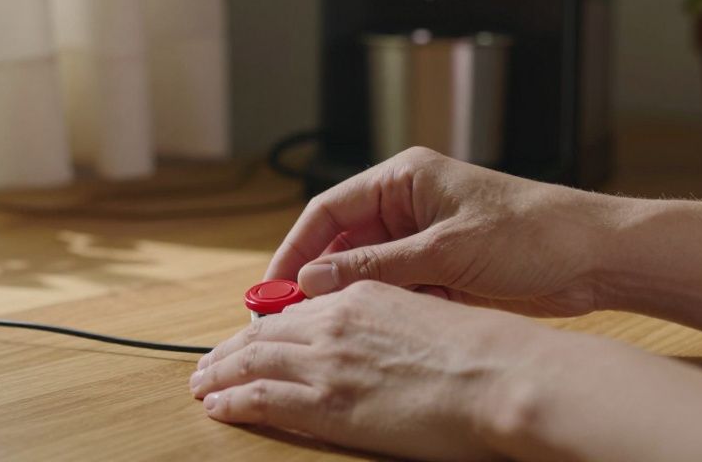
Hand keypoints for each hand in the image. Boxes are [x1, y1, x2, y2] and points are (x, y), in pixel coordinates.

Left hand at [190, 281, 549, 460]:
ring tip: (201, 384)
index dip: (267, 326)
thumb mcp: (428, 315)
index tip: (251, 338)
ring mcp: (326, 361)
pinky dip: (231, 400)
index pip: (297, 310)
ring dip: (219, 372)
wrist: (500, 375)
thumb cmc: (485, 352)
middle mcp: (334, 322)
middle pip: (264, 333)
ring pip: (251, 361)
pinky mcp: (325, 402)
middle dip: (230, 349)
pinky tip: (216, 406)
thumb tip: (379, 341)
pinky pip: (259, 397)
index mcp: (361, 296)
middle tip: (208, 362)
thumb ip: (390, 320)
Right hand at [268, 147, 625, 317]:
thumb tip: (315, 280)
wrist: (596, 257)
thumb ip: (377, 267)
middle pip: (341, 244)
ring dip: (351, 300)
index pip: (329, 210)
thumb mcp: (446, 250)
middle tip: (288, 318)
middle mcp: (407, 205)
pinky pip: (397, 292)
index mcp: (403, 179)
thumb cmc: (531, 232)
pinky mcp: (442, 271)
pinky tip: (374, 333)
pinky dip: (385, 311)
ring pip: (367, 273)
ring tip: (327, 332)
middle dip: (317, 280)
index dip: (295, 247)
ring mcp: (423, 240)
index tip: (272, 285)